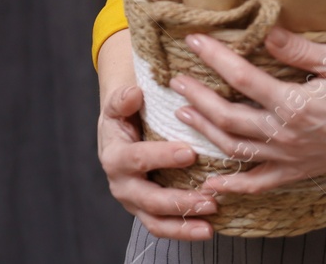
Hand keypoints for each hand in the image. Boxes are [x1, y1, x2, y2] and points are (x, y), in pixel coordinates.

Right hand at [97, 83, 215, 240]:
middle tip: (210, 199)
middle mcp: (122, 184)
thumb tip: (134, 94)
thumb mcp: (120, 104)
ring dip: (184, 224)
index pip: (137, 158)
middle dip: (179, 201)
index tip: (190, 153)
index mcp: (115, 156)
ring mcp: (134, 201)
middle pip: (149, 198)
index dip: (162, 157)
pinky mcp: (146, 211)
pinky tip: (207, 230)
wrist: (120, 133)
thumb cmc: (126, 115)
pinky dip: (183, 231)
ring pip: (156, 221)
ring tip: (210, 226)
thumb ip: (123, 99)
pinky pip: (163, 227)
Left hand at [171, 27, 325, 194]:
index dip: (216, 58)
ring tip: (186, 114)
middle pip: (228, 116)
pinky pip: (257, 183)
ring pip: (235, 147)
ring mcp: (287, 157)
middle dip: (199, 97)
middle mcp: (284, 134)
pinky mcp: (294, 172)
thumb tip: (266, 31)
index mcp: (294, 103)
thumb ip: (299, 50)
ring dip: (206, 131)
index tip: (195, 41)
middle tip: (178, 81)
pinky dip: (232, 186)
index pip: (242, 78)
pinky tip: (211, 184)